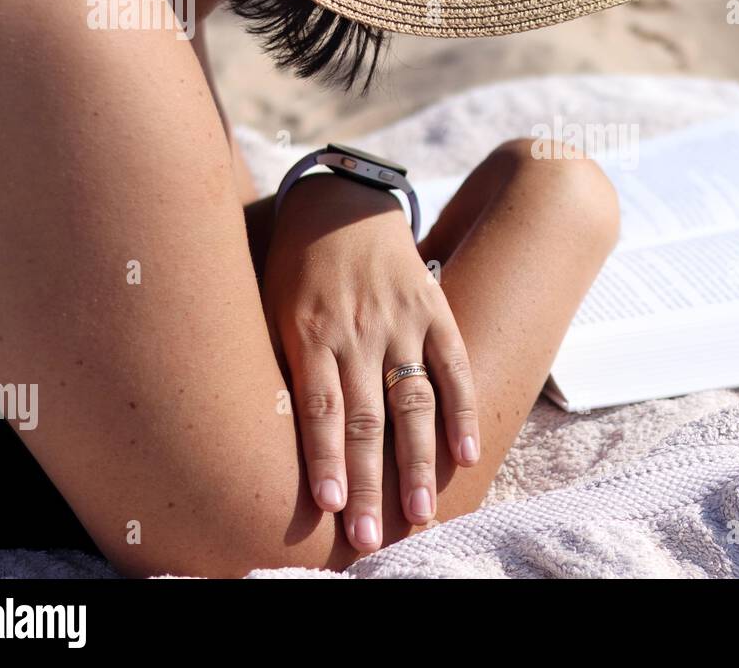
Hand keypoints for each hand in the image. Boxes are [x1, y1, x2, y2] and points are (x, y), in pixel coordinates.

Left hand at [261, 173, 479, 551]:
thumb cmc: (296, 266)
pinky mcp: (434, 309)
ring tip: (421, 514)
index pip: (320, 409)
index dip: (326, 460)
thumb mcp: (272, 308)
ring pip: (413, 403)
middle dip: (370, 483)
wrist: (341, 202)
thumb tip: (276, 439)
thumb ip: (285, 366)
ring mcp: (401, 322)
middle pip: (366, 419)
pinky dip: (462, 412)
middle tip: (372, 537)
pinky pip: (453, 367)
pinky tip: (466, 454)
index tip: (331, 507)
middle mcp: (358, 332)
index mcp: (310, 333)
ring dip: (417, 463)